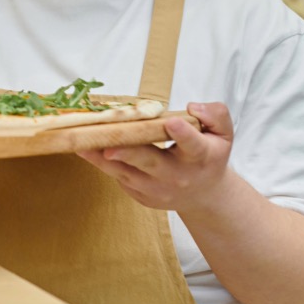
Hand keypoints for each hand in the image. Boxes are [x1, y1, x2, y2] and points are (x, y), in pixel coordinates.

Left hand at [78, 102, 234, 212]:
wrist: (203, 195)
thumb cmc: (210, 156)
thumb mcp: (223, 134)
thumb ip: (215, 115)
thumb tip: (192, 107)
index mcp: (200, 157)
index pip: (192, 145)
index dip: (183, 134)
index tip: (172, 123)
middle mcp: (177, 176)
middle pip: (150, 162)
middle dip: (129, 154)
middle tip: (110, 146)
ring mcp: (156, 189)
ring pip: (125, 172)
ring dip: (100, 158)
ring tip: (80, 144)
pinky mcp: (140, 195)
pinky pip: (118, 176)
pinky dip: (101, 163)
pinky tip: (86, 148)